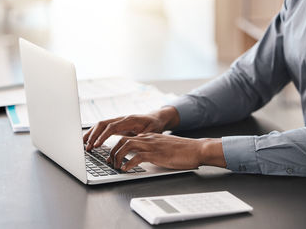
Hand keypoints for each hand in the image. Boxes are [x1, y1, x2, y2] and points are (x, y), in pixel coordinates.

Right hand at [83, 106, 179, 150]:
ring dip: (91, 134)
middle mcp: (121, 119)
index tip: (96, 145)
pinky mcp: (116, 125)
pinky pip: (102, 128)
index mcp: (129, 120)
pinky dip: (94, 133)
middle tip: (87, 147)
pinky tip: (88, 141)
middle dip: (93, 135)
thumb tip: (136, 139)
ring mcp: (118, 121)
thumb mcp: (153, 130)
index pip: (112, 127)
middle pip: (102, 124)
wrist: (155, 118)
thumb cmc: (154, 124)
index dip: (103, 136)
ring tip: (83, 145)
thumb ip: (145, 134)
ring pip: (100, 125)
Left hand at [106, 133, 226, 170]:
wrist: (197, 149)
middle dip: (112, 151)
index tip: (112, 154)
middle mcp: (149, 138)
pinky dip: (128, 163)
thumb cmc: (184, 150)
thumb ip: (154, 148)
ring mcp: (152, 146)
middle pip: (123, 139)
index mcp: (150, 136)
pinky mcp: (156, 154)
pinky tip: (126, 169)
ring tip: (115, 166)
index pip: (128, 137)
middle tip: (109, 161)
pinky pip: (137, 157)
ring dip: (117, 156)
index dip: (117, 146)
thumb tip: (145, 156)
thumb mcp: (165, 147)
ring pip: (126, 145)